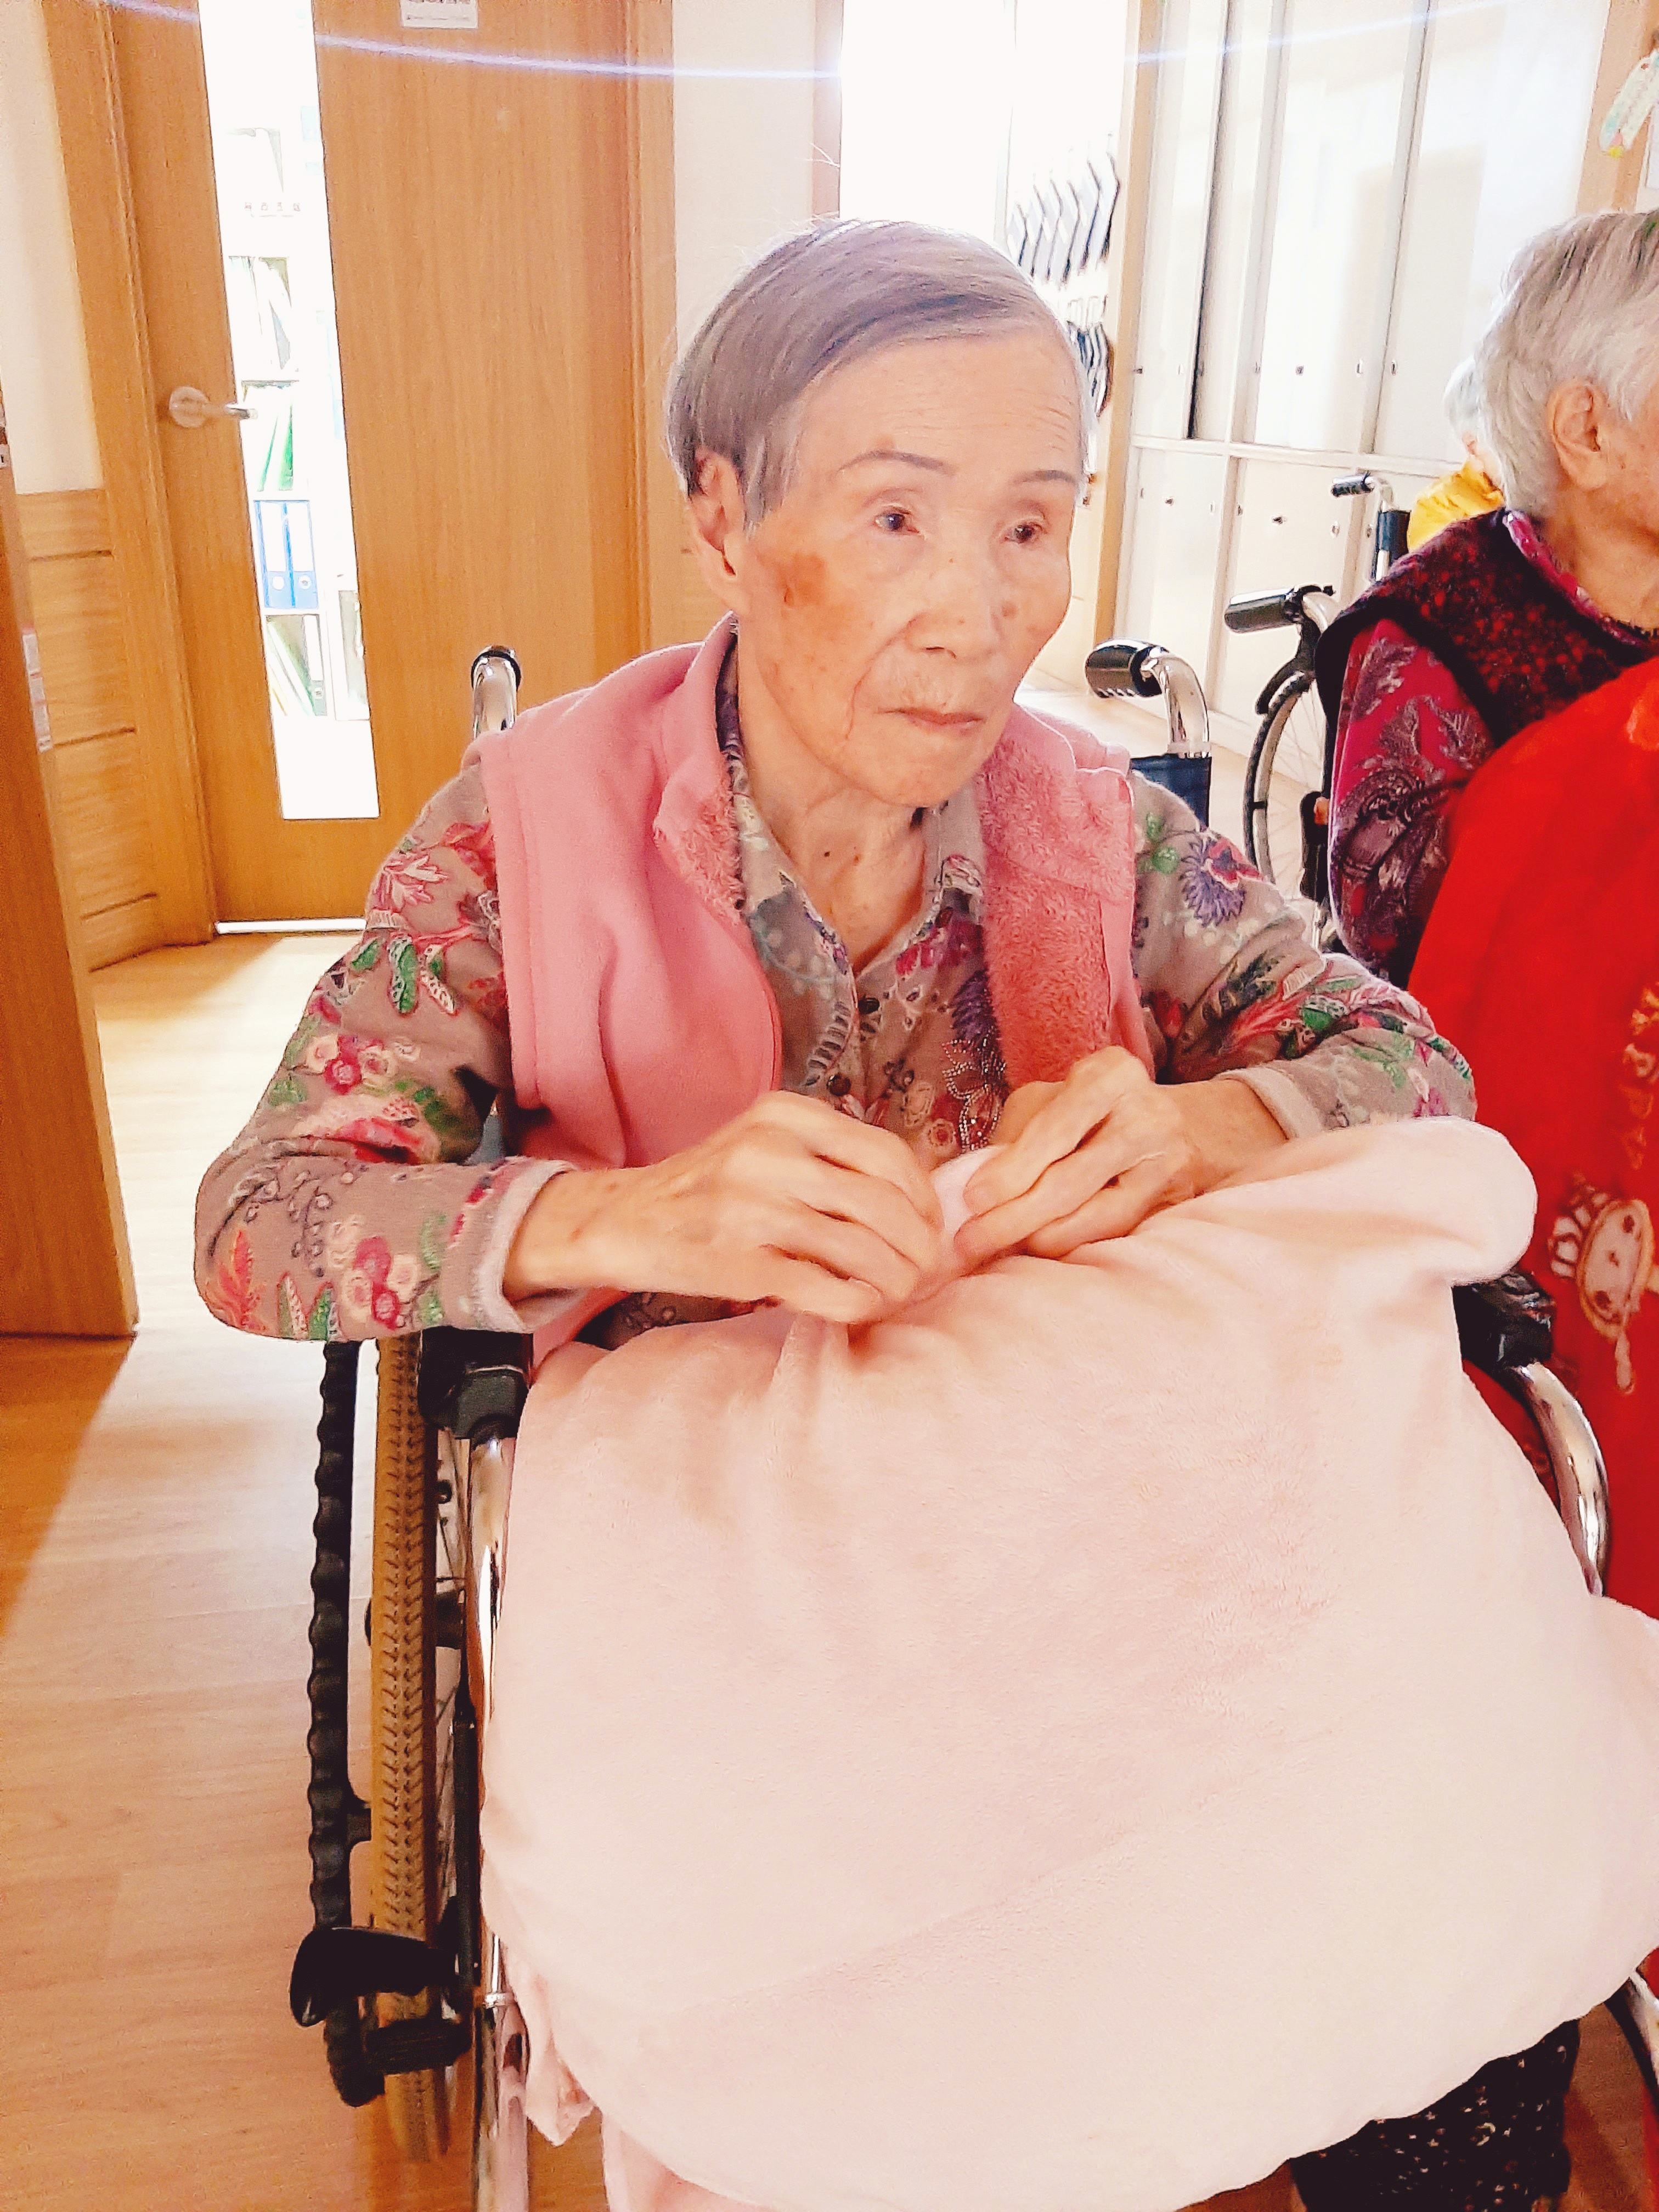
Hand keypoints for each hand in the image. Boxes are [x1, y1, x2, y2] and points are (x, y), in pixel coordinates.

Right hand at [502, 1092, 944, 1324]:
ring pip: (860, 1248)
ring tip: (902, 1293)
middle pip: (881, 1203)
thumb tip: (919, 1200)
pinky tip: (863, 1308)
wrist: (625, 1220)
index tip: (931, 1226)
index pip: (885, 1153)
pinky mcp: (736, 1261)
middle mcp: (769, 1152)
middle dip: (919, 1245)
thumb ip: (831, 1156)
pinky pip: (823, 1288)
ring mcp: (750, 1207)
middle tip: (927, 1270)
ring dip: (896, 1280)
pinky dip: (858, 1304)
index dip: (923, 1196)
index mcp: (785, 1115)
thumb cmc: (712, 1188)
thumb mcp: (767, 1144)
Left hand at [955, 1049, 1284, 1265]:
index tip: (972, 1199)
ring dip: (1038, 1237)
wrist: (1175, 1125)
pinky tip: (1036, 1249)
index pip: (1054, 1128)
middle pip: (1071, 1178)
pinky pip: (1113, 1230)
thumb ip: (1017, 1136)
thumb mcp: (1051, 1102)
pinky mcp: (1173, 1200)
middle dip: (1014, 1215)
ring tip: (994, 1250)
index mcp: (1110, 1074)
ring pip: (1094, 1213)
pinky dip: (1070, 1243)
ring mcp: (1164, 1159)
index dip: (1012, 1169)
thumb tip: (971, 1190)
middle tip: (969, 1241)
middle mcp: (1145, 1113)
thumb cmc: (1090, 1112)